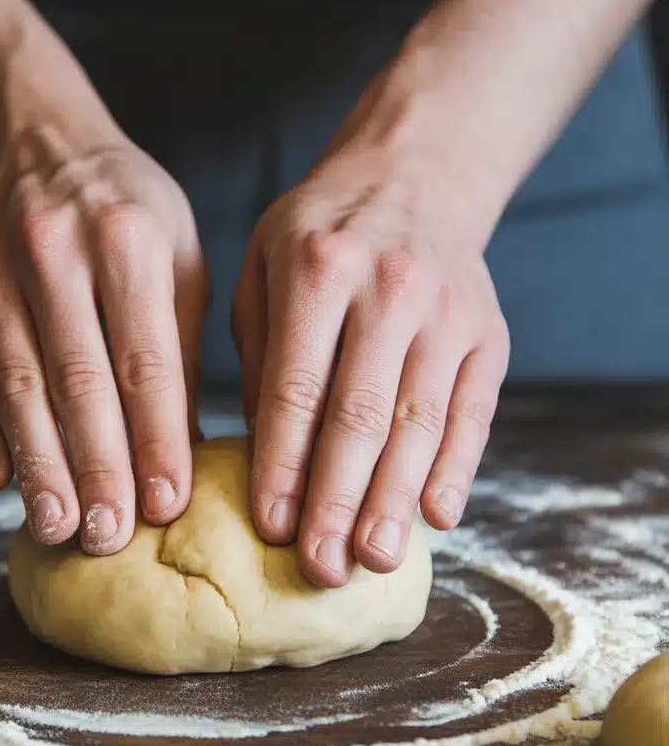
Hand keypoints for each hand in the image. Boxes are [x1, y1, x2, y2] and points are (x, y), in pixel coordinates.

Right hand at [0, 123, 206, 550]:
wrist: (32, 144)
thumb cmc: (126, 211)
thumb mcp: (177, 257)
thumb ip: (183, 348)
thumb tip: (188, 453)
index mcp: (127, 239)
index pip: (146, 360)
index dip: (156, 438)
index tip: (168, 504)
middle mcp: (54, 251)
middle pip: (77, 381)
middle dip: (96, 467)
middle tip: (109, 537)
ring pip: (17, 385)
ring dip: (37, 464)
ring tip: (57, 526)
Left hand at [232, 97, 509, 588]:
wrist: (415, 177)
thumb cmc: (319, 235)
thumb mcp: (264, 268)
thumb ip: (257, 353)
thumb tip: (262, 454)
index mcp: (317, 269)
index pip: (296, 386)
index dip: (283, 463)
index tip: (270, 526)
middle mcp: (389, 288)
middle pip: (361, 415)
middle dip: (338, 500)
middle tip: (321, 567)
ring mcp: (447, 313)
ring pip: (420, 422)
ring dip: (394, 499)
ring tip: (372, 559)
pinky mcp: (487, 334)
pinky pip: (473, 413)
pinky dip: (455, 468)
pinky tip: (435, 517)